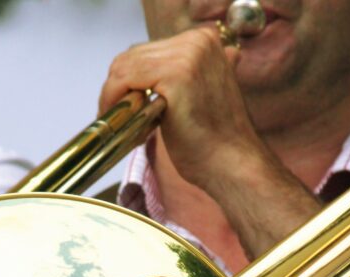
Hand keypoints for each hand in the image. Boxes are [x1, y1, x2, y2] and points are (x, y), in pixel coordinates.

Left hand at [99, 27, 264, 190]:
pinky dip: (116, 102)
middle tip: (121, 120)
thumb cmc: (215, 140)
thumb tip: (154, 80)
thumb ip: (182, 77)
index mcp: (205, 40)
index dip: (130, 80)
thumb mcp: (200, 95)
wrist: (233, 164)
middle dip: (120, 89)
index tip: (127, 107)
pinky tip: (129, 126)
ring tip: (127, 126)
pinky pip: (124, 79)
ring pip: (125, 66)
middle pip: (133, 55)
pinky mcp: (175, 74)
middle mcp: (197, 40)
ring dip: (116, 98)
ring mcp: (187, 55)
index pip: (147, 51)